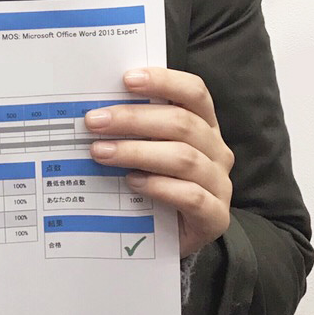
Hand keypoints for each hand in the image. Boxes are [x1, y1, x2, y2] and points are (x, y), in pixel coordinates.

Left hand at [85, 67, 233, 257]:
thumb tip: (94, 109)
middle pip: (181, 123)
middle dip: (133, 119)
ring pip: (184, 158)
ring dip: (137, 152)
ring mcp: (219, 183)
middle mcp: (216, 149)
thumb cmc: (154, 179)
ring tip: (102, 152)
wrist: (168, 235)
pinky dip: (159, 186)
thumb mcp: (145, 147)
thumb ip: (132, 127)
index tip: (126, 80)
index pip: (193, 91)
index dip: (163, 81)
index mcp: (203, 123)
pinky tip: (132, 182)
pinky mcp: (216, 216)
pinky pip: (191, 196)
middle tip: (94, 122)